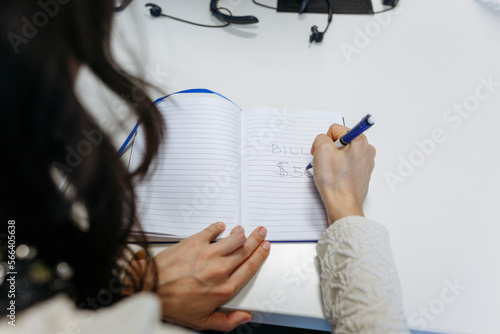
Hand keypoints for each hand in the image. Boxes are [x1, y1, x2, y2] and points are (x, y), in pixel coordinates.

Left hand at [151, 222, 269, 330]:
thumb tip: (244, 318)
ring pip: (233, 238)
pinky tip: (220, 226)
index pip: (249, 267)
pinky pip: (212, 230)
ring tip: (243, 230)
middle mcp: (220, 269)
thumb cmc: (173, 305)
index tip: (264, 248)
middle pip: (245, 250)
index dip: (260, 255)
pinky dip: (218, 226)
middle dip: (256, 240)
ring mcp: (208, 253)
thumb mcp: (202, 322)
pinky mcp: (194, 242)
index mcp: (224, 288)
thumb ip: (227, 321)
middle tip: (261, 232)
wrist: (150, 288)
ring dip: (241, 232)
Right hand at [311, 123, 375, 224]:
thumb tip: (324, 140)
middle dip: (330, 149)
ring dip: (334, 159)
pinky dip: (339, 167)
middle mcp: (367, 150)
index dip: (324, 140)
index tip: (322, 152)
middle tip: (326, 163)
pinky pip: (347, 163)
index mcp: (360, 141)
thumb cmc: (335, 182)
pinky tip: (336, 176)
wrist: (342, 205)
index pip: (335, 129)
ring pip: (343, 152)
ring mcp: (366, 162)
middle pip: (341, 140)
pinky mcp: (362, 173)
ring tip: (331, 171)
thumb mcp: (321, 150)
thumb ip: (321, 138)